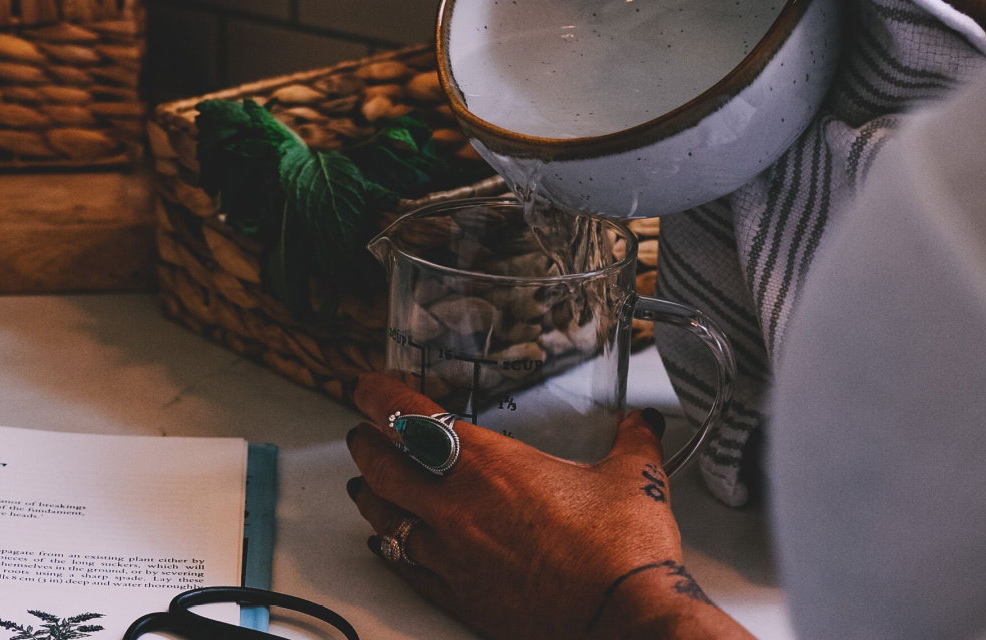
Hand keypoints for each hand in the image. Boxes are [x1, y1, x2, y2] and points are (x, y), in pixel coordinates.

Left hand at [345, 374, 750, 639]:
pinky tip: (385, 544)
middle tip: (360, 434)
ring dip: (371, 496)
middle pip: (384, 468)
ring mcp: (453, 556)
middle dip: (366, 446)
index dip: (380, 397)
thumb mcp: (633, 479)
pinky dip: (390, 549)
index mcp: (491, 466)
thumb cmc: (623, 552)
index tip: (366, 387)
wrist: (624, 621)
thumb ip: (632, 441)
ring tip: (364, 485)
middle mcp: (459, 508)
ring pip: (387, 518)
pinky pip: (406, 567)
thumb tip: (642, 422)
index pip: (414, 418)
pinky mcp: (459, 597)